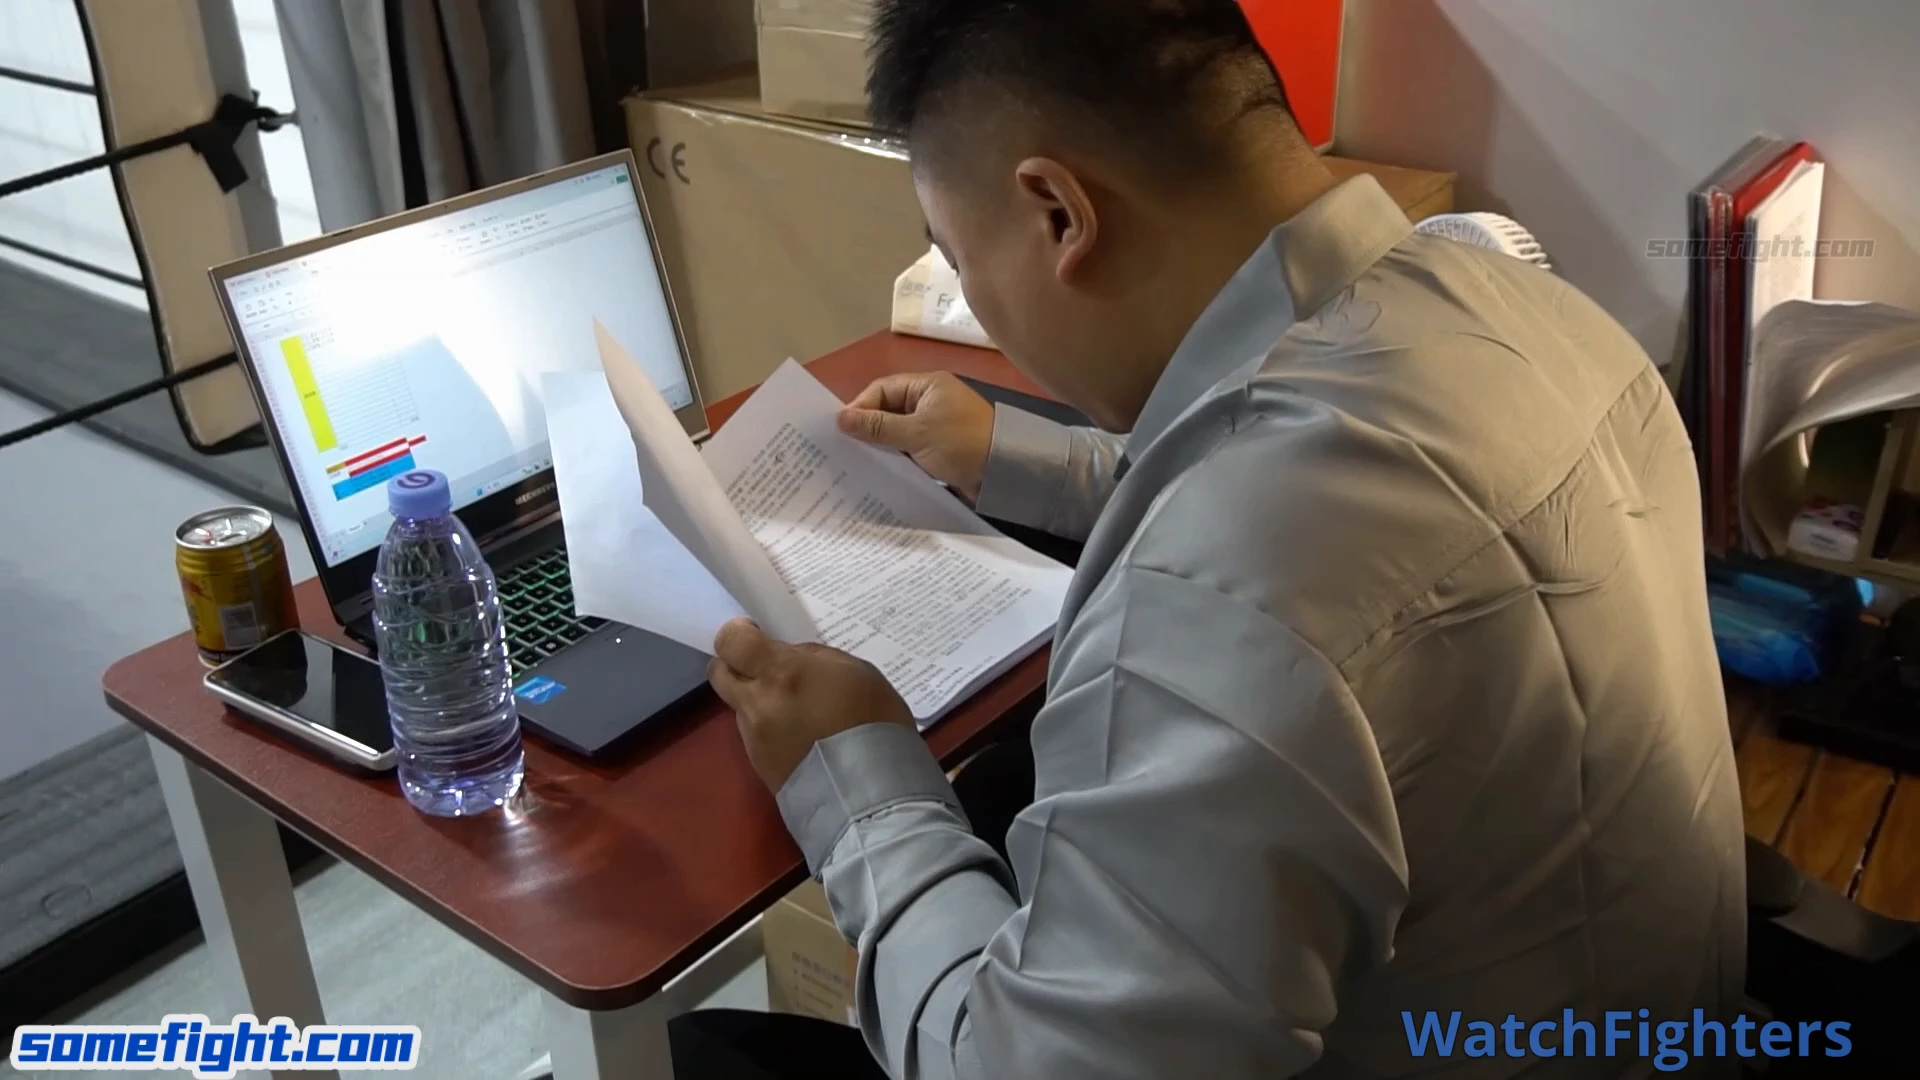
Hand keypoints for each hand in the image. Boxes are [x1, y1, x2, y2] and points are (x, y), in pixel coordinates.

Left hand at [708, 619, 913, 790]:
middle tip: (766, 669)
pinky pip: (755, 736)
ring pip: (739, 707)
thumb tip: (795, 662)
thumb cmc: (874, 724)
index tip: (757, 635)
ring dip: (758, 702)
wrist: (869, 794)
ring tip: (797, 714)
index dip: (738, 634)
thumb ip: (818, 662)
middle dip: (737, 665)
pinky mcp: (760, 768)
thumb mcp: (859, 674)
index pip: (731, 642)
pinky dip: (770, 731)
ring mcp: (754, 739)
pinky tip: (802, 741)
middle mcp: (757, 704)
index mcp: (781, 673)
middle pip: (719, 672)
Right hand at [836, 372, 994, 499]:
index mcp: (928, 386)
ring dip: (881, 445)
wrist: (1005, 472)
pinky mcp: (940, 449)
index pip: (883, 390)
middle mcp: (931, 401)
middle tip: (843, 449)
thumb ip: (878, 427)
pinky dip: (896, 457)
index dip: (860, 407)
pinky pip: (910, 448)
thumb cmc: (961, 443)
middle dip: (868, 428)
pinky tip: (880, 471)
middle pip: (888, 410)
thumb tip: (840, 418)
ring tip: (856, 463)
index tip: (841, 430)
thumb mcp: (917, 433)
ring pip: (898, 432)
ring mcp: (936, 426)